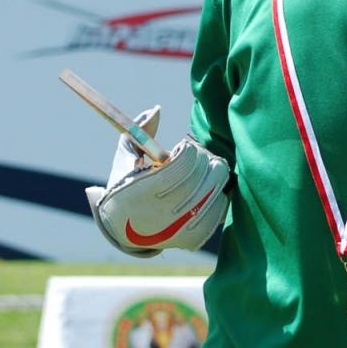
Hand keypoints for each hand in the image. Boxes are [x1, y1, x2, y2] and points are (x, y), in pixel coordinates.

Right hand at [85, 107, 229, 257]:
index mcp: (139, 191)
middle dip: (204, 160)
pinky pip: (220, 209)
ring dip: (213, 175)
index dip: (188, 151)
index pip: (182, 164)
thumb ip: (139, 130)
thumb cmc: (127, 182)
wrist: (126, 228)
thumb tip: (157, 109)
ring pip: (215, 191)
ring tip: (203, 170)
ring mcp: (178, 229)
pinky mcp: (193, 238)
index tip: (181, 148)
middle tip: (197, 157)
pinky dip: (218, 194)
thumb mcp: (126, 155)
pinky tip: (206, 190)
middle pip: (203, 177)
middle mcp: (159, 214)